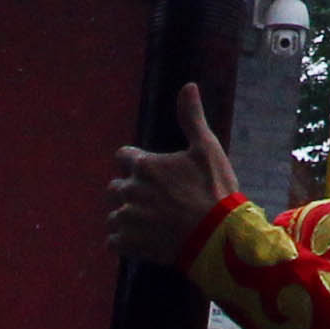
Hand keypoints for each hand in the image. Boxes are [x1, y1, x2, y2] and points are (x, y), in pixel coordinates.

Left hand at [108, 85, 239, 267]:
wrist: (216, 237)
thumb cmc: (214, 190)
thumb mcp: (207, 149)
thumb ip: (191, 118)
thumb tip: (188, 85)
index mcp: (145, 165)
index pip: (123, 156)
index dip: (137, 162)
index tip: (153, 172)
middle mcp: (130, 190)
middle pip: (115, 187)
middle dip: (130, 191)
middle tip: (155, 201)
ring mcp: (127, 218)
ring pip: (114, 215)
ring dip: (126, 217)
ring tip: (150, 224)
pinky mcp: (128, 244)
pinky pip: (112, 241)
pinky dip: (123, 241)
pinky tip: (142, 241)